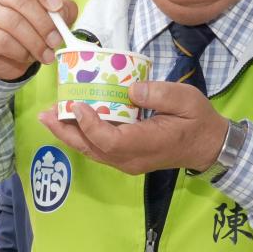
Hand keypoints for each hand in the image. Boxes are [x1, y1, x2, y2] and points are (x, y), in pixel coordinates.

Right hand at [0, 0, 78, 80]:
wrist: (8, 52)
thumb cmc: (32, 25)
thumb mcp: (52, 15)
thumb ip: (63, 10)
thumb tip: (63, 14)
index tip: (58, 7)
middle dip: (44, 22)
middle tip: (57, 40)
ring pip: (12, 22)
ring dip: (35, 41)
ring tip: (47, 54)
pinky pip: (3, 42)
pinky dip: (21, 52)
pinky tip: (29, 56)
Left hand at [39, 80, 230, 175]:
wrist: (207, 146)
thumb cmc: (198, 121)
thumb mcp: (187, 100)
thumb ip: (161, 94)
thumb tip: (132, 90)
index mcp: (147, 144)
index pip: (112, 141)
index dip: (91, 126)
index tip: (79, 106)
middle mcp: (131, 159)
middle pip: (92, 149)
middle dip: (66, 131)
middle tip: (45, 114)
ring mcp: (126, 162)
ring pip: (91, 151)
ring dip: (68, 134)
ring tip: (48, 117)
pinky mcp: (124, 158)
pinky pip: (97, 149)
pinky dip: (80, 136)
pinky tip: (68, 122)